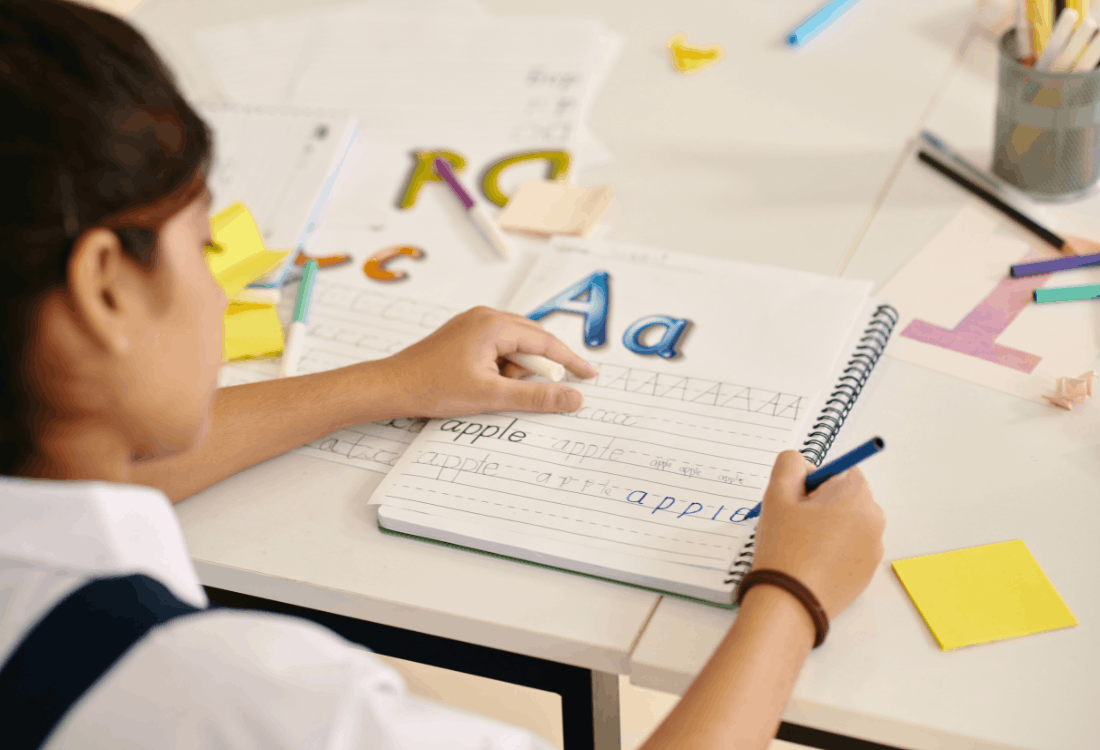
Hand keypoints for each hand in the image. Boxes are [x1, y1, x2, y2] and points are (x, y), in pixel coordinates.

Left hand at [382, 306, 596, 417]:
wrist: (393, 386)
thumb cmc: (433, 386)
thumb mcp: (492, 395)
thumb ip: (537, 396)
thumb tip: (571, 398)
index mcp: (494, 324)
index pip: (545, 342)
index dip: (570, 361)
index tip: (589, 375)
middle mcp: (485, 317)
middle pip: (532, 342)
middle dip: (539, 371)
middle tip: (546, 394)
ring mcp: (474, 325)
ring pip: (515, 348)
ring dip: (517, 372)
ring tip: (498, 392)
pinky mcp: (465, 337)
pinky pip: (498, 349)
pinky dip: (503, 369)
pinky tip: (491, 387)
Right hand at [750, 450, 884, 618]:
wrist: (790, 602)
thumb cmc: (784, 548)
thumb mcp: (776, 495)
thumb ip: (789, 464)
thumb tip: (802, 463)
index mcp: (855, 494)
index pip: (840, 471)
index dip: (815, 483)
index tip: (797, 502)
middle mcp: (873, 518)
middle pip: (847, 497)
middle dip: (824, 505)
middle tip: (795, 524)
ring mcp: (873, 547)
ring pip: (849, 524)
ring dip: (829, 527)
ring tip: (801, 546)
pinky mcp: (868, 571)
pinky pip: (852, 549)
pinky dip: (834, 550)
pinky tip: (811, 563)